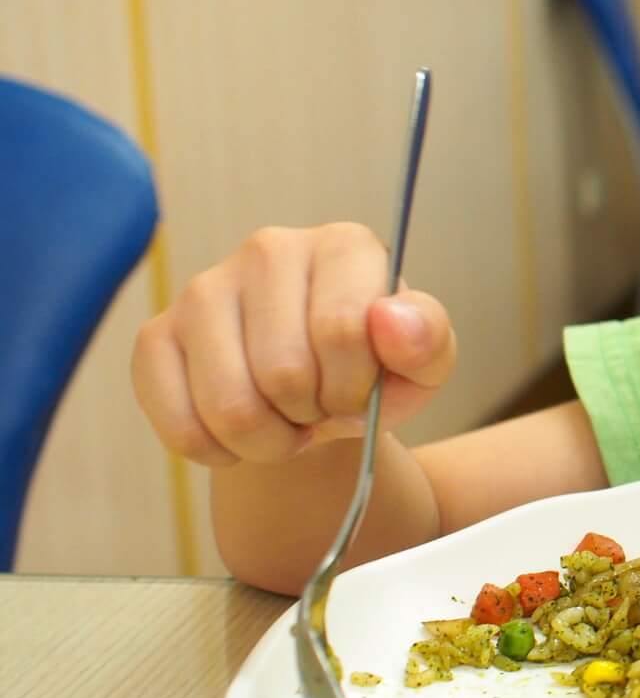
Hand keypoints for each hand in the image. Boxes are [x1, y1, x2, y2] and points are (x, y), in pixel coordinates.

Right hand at [133, 223, 456, 465]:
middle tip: (322, 409)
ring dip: (269, 441)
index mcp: (343, 246)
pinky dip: (220, 451)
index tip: (360, 393)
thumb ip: (427, 340)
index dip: (355, 388)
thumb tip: (392, 320)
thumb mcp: (422, 364)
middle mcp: (268, 251)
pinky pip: (182, 425)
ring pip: (230, 406)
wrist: (316, 394)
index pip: (342, 330)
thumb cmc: (374, 371)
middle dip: (313, 416)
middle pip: (284, 372)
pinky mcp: (156, 337)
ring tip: (288, 421)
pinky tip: (242, 432)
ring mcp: (202, 289)